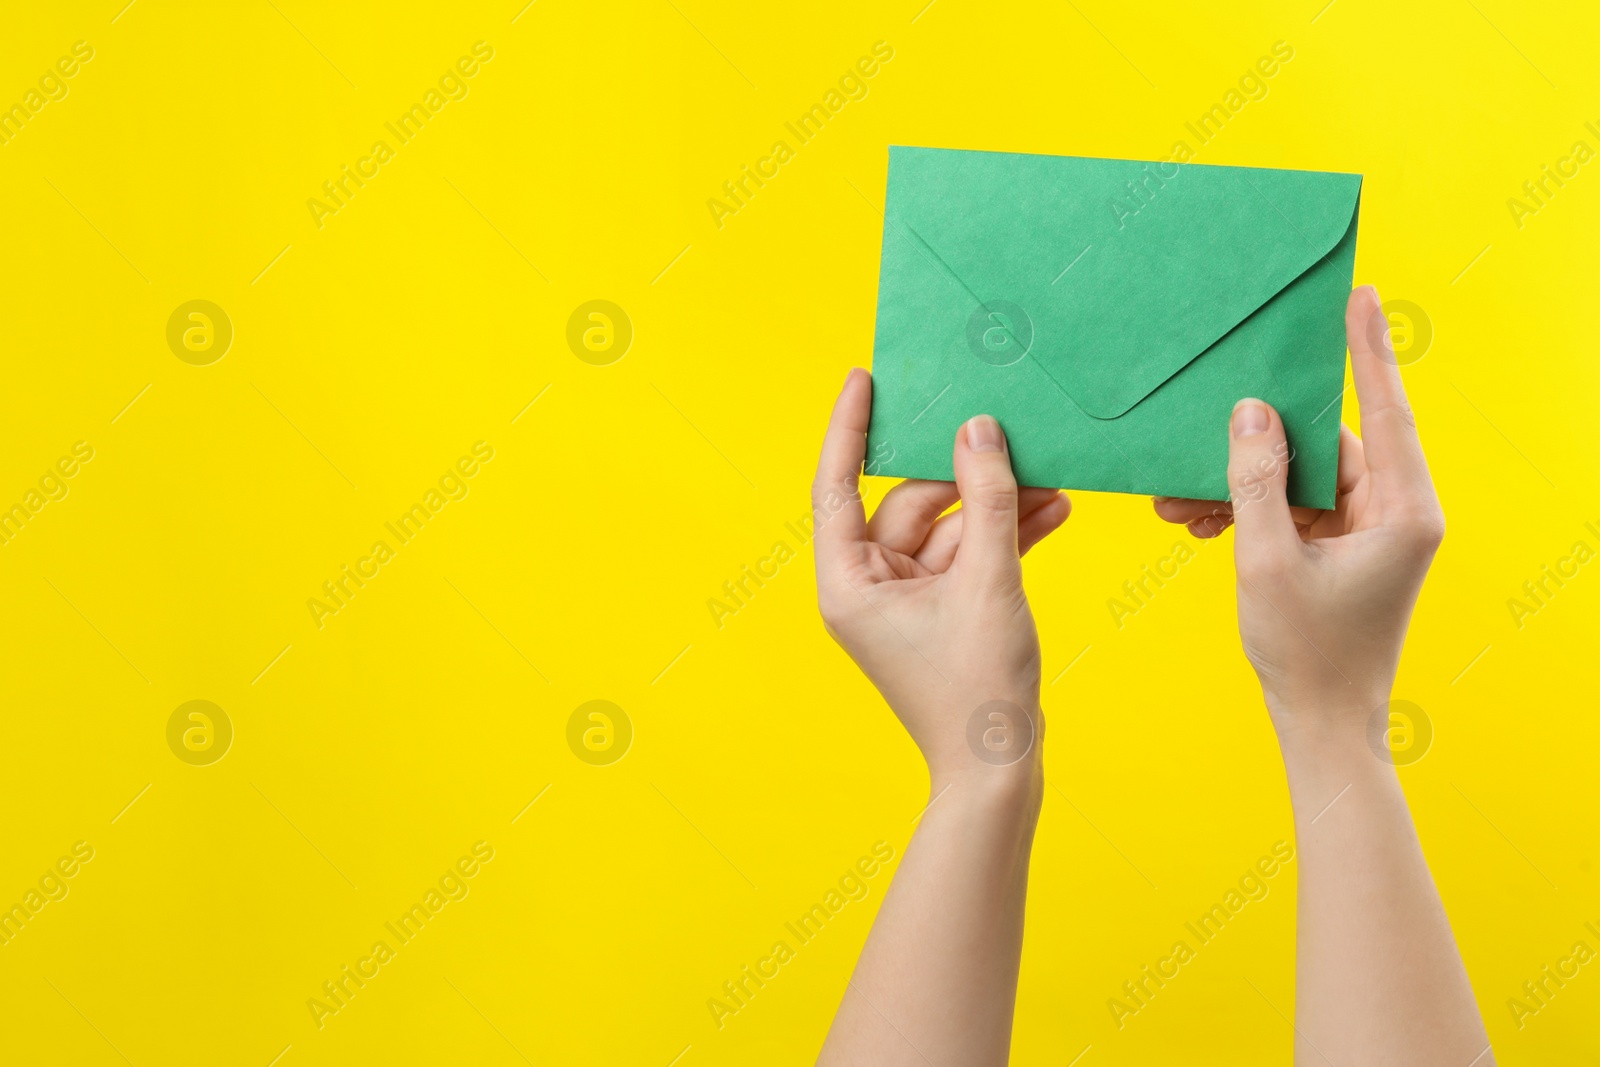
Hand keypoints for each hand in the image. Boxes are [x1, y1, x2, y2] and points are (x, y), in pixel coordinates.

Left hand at [812, 369, 1069, 789]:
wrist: (999, 773)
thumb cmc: (977, 691)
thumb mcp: (989, 582)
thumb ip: (989, 501)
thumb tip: (979, 431)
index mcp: (848, 582)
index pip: (838, 486)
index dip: (850, 428)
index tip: (866, 377)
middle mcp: (868, 586)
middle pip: (912, 503)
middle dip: (966, 475)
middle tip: (1013, 434)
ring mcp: (906, 599)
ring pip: (950, 526)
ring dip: (997, 504)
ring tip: (1052, 476)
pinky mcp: (943, 610)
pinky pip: (969, 555)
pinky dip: (1005, 535)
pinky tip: (1053, 511)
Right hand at [1152, 286, 1444, 728]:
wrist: (1321, 725)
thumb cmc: (1306, 654)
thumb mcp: (1267, 559)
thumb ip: (1256, 480)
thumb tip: (1251, 413)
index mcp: (1404, 510)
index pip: (1385, 410)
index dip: (1366, 350)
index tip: (1358, 296)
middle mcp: (1398, 512)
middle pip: (1326, 445)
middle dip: (1254, 445)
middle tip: (1199, 430)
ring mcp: (1371, 531)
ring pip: (1300, 477)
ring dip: (1240, 484)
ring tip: (1177, 499)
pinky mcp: (1345, 548)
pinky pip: (1293, 508)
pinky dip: (1248, 511)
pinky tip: (1197, 520)